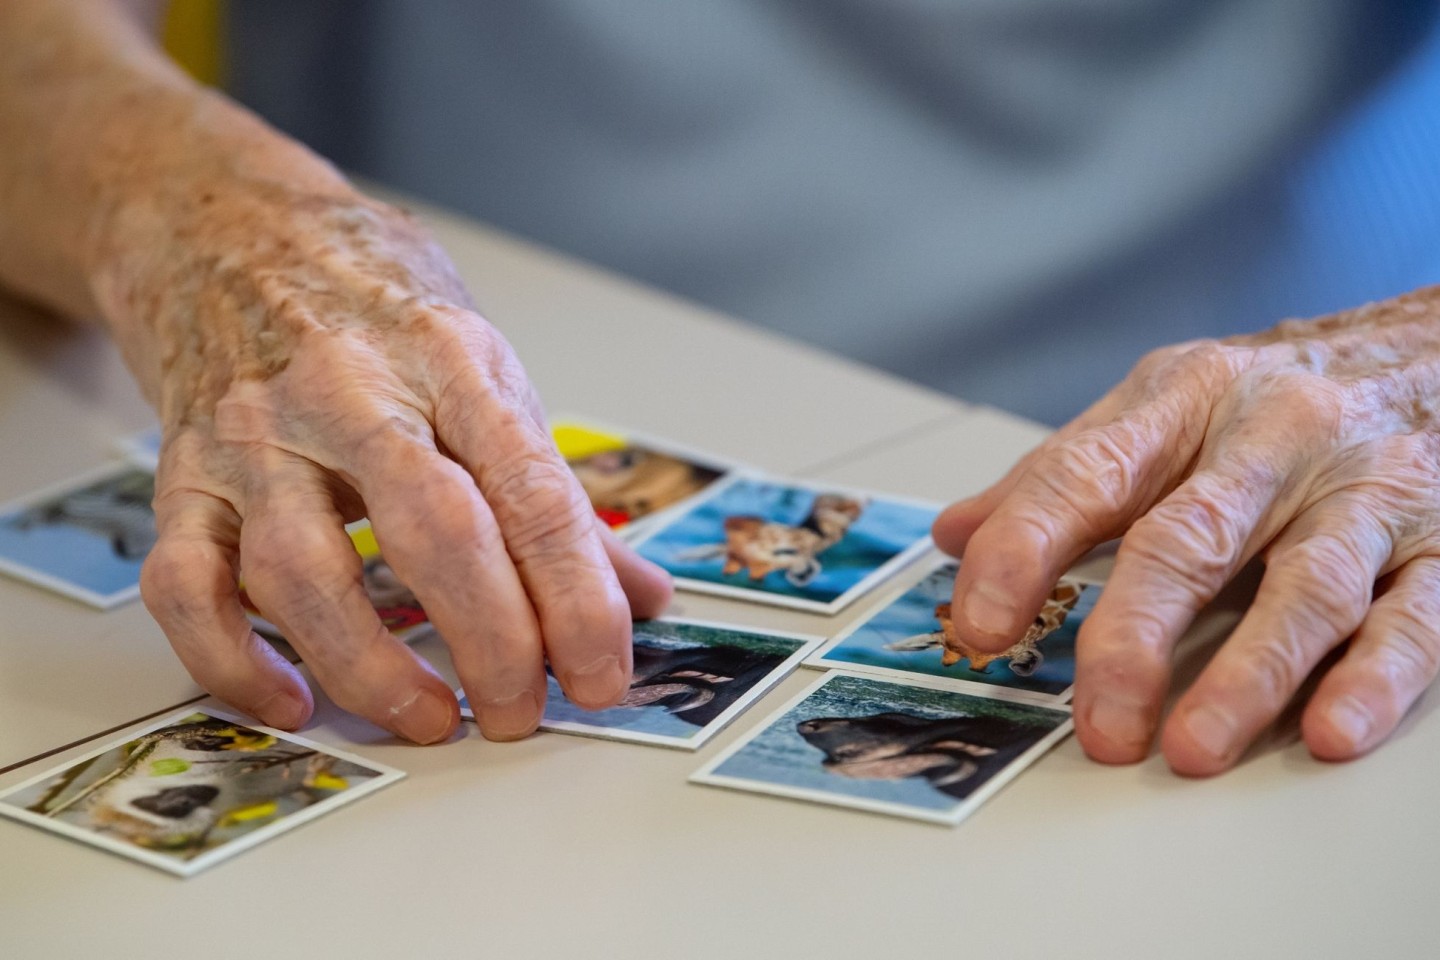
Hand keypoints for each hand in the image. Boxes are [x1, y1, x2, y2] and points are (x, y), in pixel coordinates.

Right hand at [100, 175, 671, 742]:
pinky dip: (232, 660)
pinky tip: (292, 700)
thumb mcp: (481, 367)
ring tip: (431, 718)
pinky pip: (186, 585)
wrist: (223, 228)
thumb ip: (553, 488)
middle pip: (434, 532)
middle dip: (492, 641)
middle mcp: (350, 395)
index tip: (601, 674)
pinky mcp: (182, 476)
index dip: (577, 598)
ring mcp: (256, 437)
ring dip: (371, 667)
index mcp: (449, 362)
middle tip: (522, 713)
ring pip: (302, 572)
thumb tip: (639, 595)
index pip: (532, 493)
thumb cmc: (370, 302)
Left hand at [933, 288, 1439, 774]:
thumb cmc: (1274, 392)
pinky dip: (1373, 677)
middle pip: (1189, 539)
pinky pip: (1413, 616)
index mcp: (1182, 401)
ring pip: (1305, 587)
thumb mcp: (1159, 406)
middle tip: (1096, 718)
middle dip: (1133, 634)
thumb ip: (1058, 476)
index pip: (1085, 474)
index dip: (1023, 548)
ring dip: (1248, 674)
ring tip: (1192, 747)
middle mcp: (1271, 440)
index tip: (977, 621)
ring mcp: (1362, 492)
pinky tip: (1331, 729)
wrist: (1431, 348)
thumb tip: (954, 536)